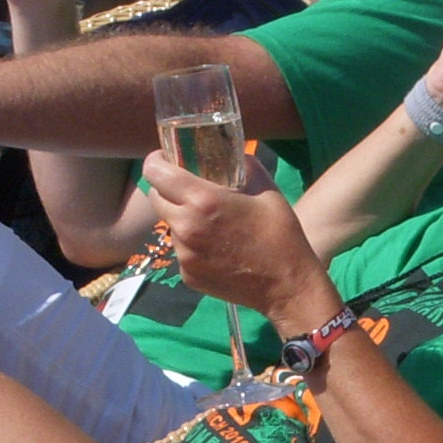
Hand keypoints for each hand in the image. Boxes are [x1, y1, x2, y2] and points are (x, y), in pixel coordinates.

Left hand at [143, 151, 329, 324]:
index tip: (166, 159)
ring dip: (182, 220)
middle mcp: (186, 227)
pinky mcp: (188, 275)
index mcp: (203, 200)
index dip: (157, 160)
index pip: (155, 172)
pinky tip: (217, 249)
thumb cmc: (281, 236)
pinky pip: (181, 251)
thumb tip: (233, 155)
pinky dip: (193, 246)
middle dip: (167, 190)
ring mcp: (185, 254)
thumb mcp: (267, 191)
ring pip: (170, 226)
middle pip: (156, 198)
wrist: (287, 287)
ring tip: (211, 225)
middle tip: (188, 191)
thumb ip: (245, 166)